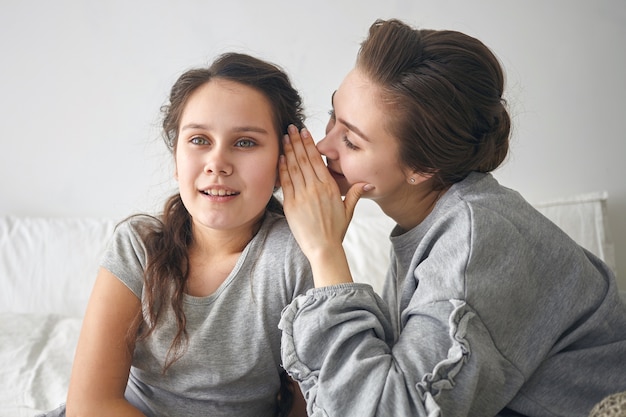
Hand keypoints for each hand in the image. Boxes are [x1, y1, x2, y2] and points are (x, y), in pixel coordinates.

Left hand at [279, 125, 369, 285]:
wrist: (323, 248)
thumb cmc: (335, 231)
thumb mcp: (348, 210)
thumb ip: (355, 194)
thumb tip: (367, 184)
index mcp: (329, 187)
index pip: (317, 160)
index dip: (309, 144)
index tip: (304, 133)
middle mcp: (315, 188)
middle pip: (304, 159)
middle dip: (296, 141)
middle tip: (290, 128)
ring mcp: (302, 196)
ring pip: (294, 167)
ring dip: (288, 150)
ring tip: (284, 137)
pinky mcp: (291, 205)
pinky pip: (286, 182)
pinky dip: (282, 168)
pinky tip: (280, 157)